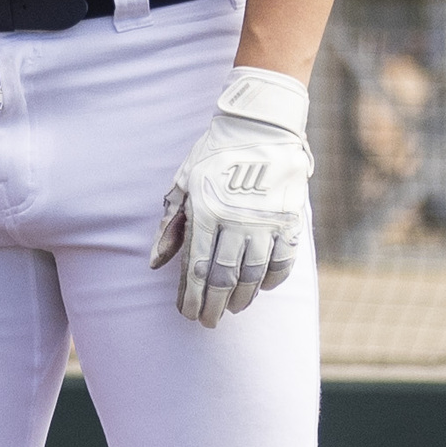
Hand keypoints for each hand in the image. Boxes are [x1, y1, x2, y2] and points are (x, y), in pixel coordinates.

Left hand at [153, 68, 311, 326]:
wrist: (261, 125)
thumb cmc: (216, 153)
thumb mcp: (184, 181)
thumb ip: (170, 223)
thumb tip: (156, 264)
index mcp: (206, 212)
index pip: (196, 268)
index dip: (191, 297)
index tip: (187, 314)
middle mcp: (236, 221)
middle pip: (224, 278)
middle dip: (213, 305)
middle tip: (208, 322)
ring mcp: (266, 221)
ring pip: (254, 275)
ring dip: (243, 297)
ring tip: (234, 307)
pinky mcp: (289, 218)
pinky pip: (283, 261)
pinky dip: (273, 279)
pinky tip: (263, 287)